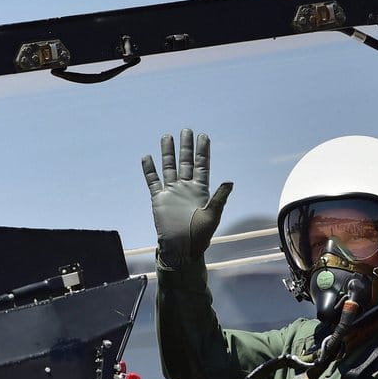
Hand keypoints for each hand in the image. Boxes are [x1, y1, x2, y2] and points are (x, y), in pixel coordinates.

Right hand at [142, 129, 232, 268]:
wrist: (181, 249)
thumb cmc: (200, 236)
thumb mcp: (212, 216)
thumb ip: (219, 198)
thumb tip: (230, 182)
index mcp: (201, 191)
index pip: (202, 166)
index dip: (202, 151)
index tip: (203, 136)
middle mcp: (186, 188)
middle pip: (185, 162)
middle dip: (186, 147)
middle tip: (186, 130)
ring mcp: (172, 192)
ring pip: (169, 167)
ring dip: (168, 153)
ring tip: (167, 137)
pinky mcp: (159, 199)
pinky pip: (153, 181)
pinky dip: (149, 170)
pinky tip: (147, 157)